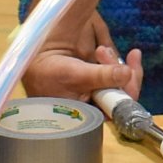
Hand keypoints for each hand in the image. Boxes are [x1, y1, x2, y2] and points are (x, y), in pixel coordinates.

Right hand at [24, 12, 142, 101]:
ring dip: (113, 61)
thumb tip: (127, 73)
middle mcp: (95, 104)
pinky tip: (104, 50)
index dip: (129, 89)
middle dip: (121, 70)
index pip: (119, 108)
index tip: (131, 69)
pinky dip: (110, 59)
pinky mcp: (92, 77)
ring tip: (100, 50)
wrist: (30, 59)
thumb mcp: (76, 75)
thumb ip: (102, 76)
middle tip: (110, 53)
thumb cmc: (48, 74)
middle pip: (122, 92)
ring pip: (117, 80)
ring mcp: (94, 90)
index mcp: (92, 113)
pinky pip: (110, 71)